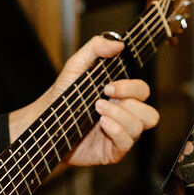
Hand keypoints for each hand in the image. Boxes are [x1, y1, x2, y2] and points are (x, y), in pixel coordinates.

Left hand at [9, 34, 158, 166]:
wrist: (43, 124)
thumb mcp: (75, 67)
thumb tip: (119, 44)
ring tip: (98, 112)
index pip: (142, 91)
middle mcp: (124, 116)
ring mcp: (119, 134)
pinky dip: (117, 131)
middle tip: (103, 97)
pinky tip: (102, 125)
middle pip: (150, 112)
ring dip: (121, 116)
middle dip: (129, 102)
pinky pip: (127, 143)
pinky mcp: (111, 151)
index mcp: (120, 97)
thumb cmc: (61, 97)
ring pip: (140, 127)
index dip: (131, 87)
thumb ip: (96, 48)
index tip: (109, 85)